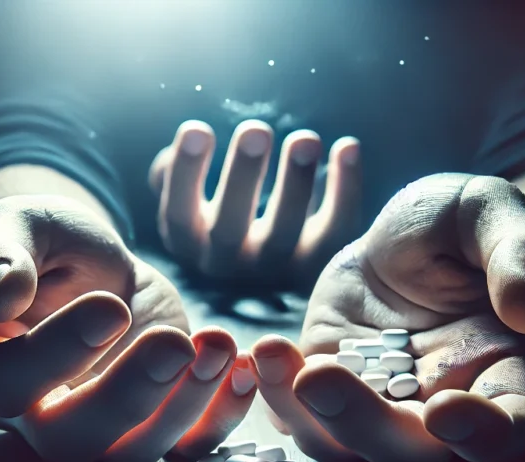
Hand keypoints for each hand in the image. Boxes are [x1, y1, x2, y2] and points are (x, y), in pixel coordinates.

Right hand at [0, 194, 257, 461]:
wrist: (91, 262)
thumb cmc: (43, 245)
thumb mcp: (19, 226)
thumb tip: (1, 293)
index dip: (52, 356)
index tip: (109, 308)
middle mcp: (24, 413)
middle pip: (64, 437)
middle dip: (126, 395)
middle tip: (175, 342)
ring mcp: (88, 432)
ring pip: (127, 453)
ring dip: (181, 406)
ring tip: (219, 343)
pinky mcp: (147, 430)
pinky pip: (183, 447)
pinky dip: (220, 416)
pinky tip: (245, 369)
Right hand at [148, 119, 360, 282]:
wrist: (266, 258)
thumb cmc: (221, 206)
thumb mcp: (191, 194)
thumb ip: (176, 173)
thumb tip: (176, 153)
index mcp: (190, 243)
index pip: (180, 215)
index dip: (186, 174)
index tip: (197, 127)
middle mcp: (228, 264)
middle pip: (230, 229)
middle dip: (242, 177)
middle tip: (256, 128)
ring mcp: (273, 271)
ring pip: (284, 233)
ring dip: (295, 184)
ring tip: (305, 138)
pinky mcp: (317, 265)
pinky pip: (333, 230)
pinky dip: (345, 190)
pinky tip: (348, 146)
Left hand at [250, 174, 524, 461]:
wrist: (402, 229)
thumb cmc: (462, 223)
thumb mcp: (490, 213)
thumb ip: (522, 255)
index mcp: (500, 373)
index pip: (508, 430)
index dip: (482, 435)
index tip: (445, 409)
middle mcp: (439, 407)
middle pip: (410, 452)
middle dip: (363, 425)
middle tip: (321, 377)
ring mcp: (377, 405)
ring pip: (341, 446)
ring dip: (304, 414)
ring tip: (275, 352)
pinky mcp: (325, 389)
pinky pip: (295, 415)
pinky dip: (271, 395)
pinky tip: (260, 354)